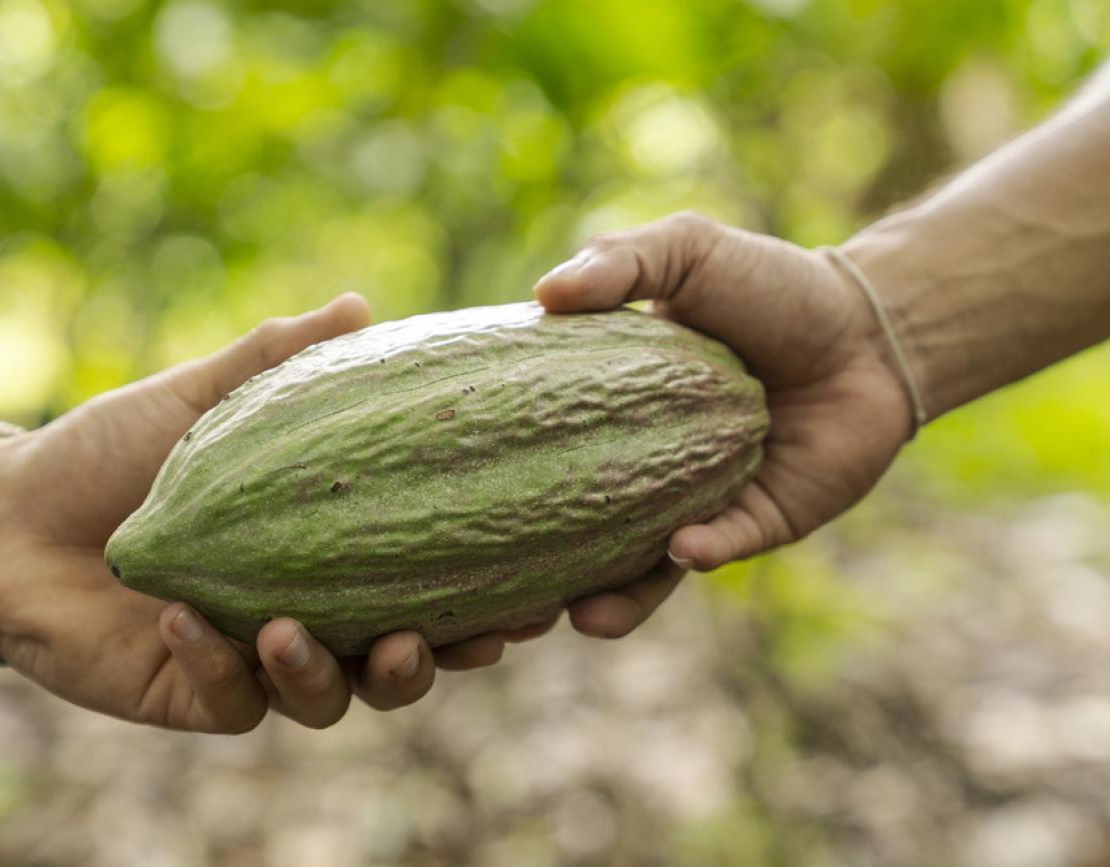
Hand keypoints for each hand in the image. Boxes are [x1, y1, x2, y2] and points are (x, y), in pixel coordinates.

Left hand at [0, 294, 506, 732]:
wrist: (15, 514)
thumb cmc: (114, 449)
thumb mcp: (203, 396)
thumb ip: (278, 358)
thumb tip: (361, 305)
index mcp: (329, 554)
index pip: (427, 581)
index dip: (485, 594)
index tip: (533, 585)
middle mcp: (310, 613)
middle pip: (402, 663)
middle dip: (439, 660)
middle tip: (464, 640)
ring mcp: (255, 663)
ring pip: (331, 699)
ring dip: (330, 676)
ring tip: (296, 634)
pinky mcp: (197, 696)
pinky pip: (235, 701)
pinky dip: (221, 666)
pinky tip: (191, 624)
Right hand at [533, 212, 912, 632]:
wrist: (868, 325)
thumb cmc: (769, 285)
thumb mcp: (686, 253)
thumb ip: (619, 263)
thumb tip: (540, 295)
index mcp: (609, 412)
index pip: (542, 449)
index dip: (500, 474)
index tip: (454, 490)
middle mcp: (642, 470)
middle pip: (579, 531)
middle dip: (544, 573)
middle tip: (504, 601)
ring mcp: (696, 502)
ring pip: (647, 568)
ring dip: (617, 598)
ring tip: (584, 615)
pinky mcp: (755, 524)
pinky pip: (722, 546)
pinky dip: (701, 551)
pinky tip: (681, 549)